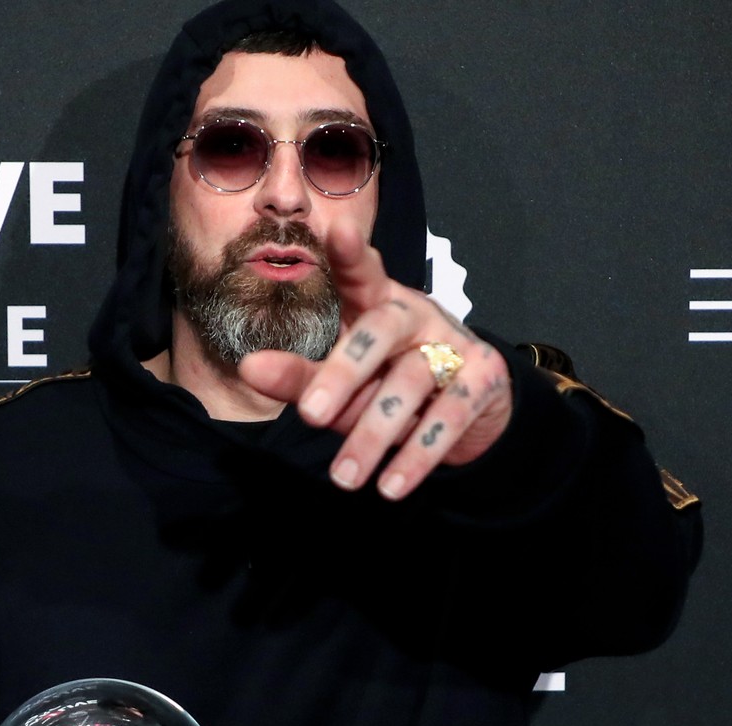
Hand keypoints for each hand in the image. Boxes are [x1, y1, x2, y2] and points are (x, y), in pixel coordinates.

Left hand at [238, 217, 511, 499]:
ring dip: (374, 433)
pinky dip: (418, 456)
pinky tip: (391, 486)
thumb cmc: (389, 386)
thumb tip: (248, 368)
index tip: (336, 232)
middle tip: (311, 415)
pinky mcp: (483, 378)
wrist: (471, 412)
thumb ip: (300, 378)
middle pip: (381, 329)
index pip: (362, 274)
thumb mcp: (343, 385)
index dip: (351, 254)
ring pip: (411, 381)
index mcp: (378, 304)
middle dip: (344, 373)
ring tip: (343, 477)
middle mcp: (416, 315)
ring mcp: (454, 343)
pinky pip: (450, 417)